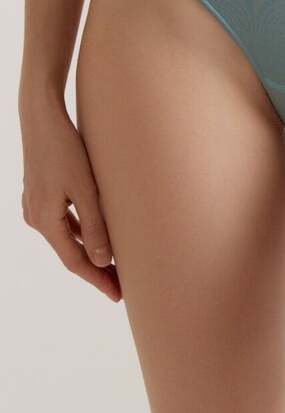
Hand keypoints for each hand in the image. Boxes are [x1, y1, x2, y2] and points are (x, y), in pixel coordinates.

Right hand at [20, 104, 120, 301]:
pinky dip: (79, 233)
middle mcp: (36, 218)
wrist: (41, 117)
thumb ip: (94, 225)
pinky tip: (94, 234)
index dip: (98, 279)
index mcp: (45, 221)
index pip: (75, 262)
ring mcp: (35, 205)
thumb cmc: (65, 148)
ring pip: (65, 238)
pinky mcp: (40, 193)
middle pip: (69, 253)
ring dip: (88, 251)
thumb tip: (104, 260)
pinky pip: (61, 222)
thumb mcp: (85, 188)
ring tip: (112, 264)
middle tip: (120, 285)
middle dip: (95, 269)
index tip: (118, 295)